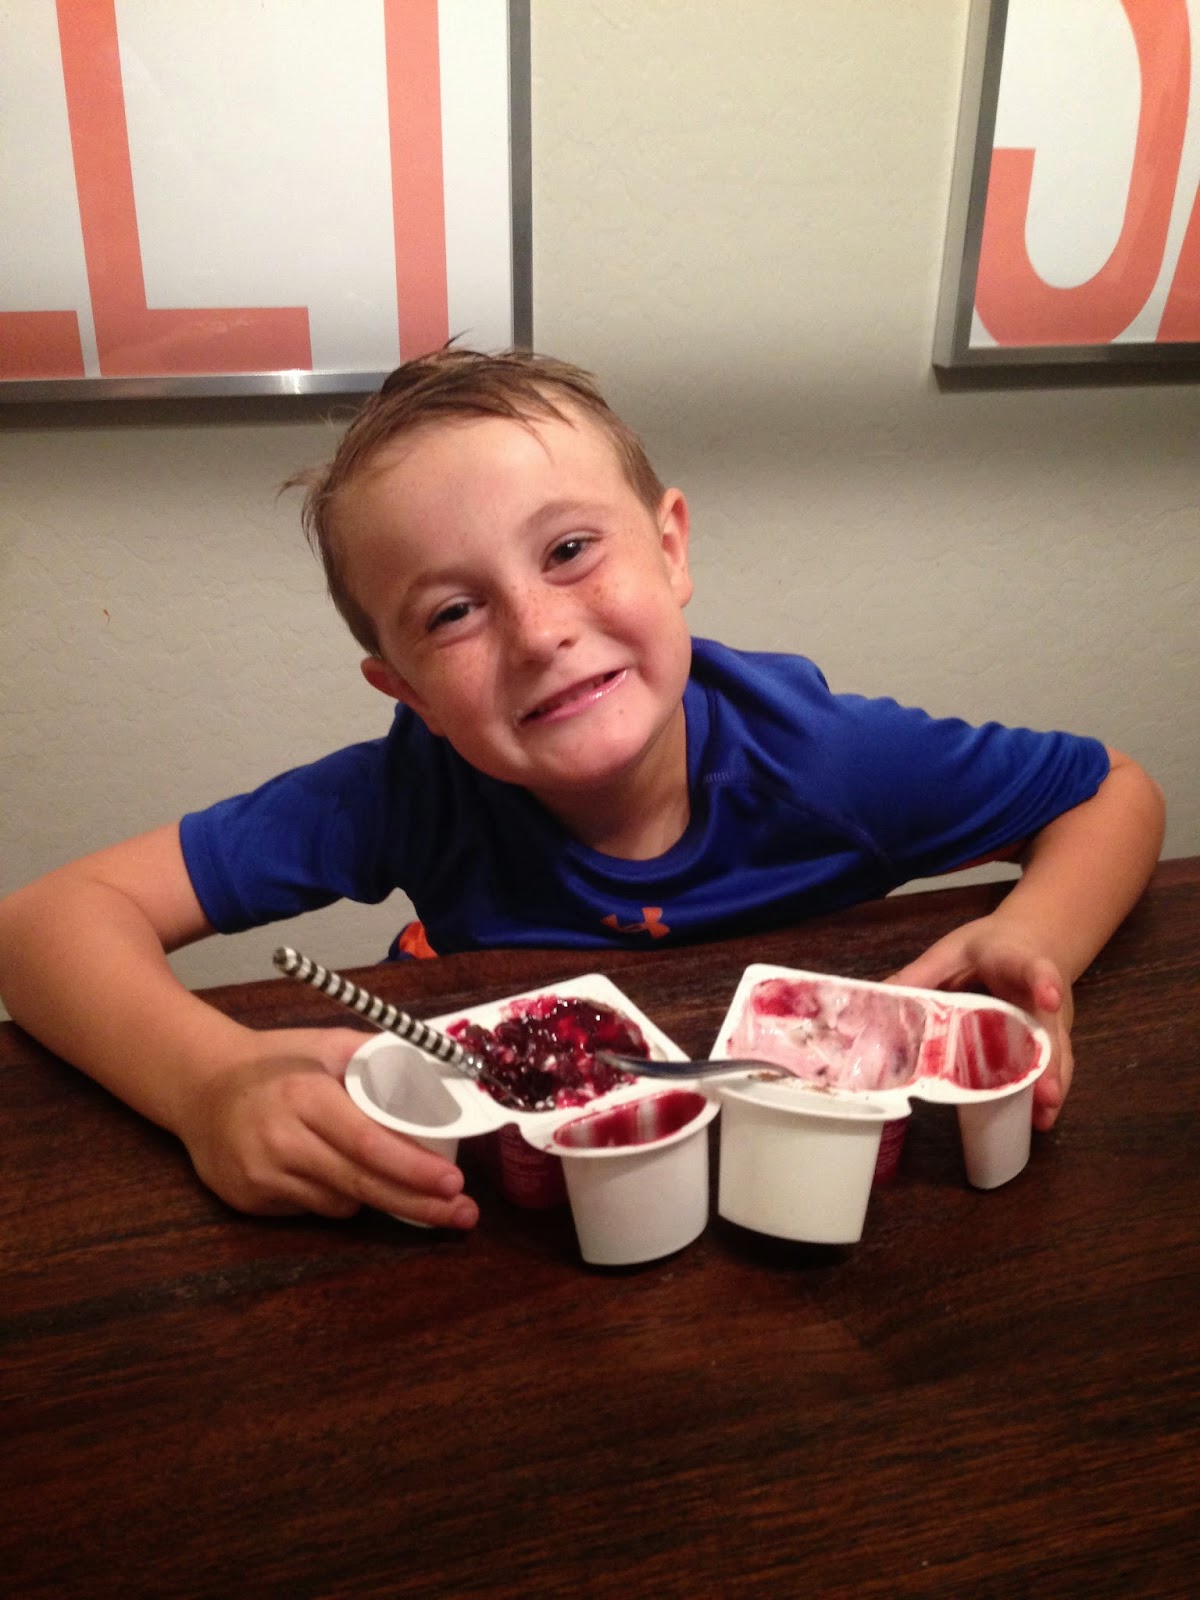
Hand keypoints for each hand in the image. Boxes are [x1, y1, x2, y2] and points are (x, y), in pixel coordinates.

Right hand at [178, 1027, 478, 1226]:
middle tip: (463, 1214)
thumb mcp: (327, 1044)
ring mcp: (261, 1177)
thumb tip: (439, 1076)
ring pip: (339, 1203)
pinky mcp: (249, 1201)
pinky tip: (339, 1175)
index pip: (367, 1143)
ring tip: (406, 1185)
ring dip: (378, 1196)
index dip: (412, 1168)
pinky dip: (338, 1196)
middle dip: (417, 1204)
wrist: (199, 1085)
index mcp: (305, 1097)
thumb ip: (378, 1060)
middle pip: (360, 1184)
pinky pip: (312, 1209)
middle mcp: (281, 1141)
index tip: (454, 1182)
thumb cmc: (276, 1061)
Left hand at [887, 916, 1072, 1130]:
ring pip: (1059, 1053)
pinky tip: (1039, 1118)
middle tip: (1047, 1094)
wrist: (1035, 938)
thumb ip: (922, 972)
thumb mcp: (953, 950)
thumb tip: (880, 999)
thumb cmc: (991, 946)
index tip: (1049, 998)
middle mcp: (1043, 995)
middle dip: (1051, 1061)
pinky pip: (1054, 1065)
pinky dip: (1047, 1091)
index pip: (1034, 969)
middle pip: (1052, 1028)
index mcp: (1017, 962)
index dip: (1043, 984)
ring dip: (1052, 1085)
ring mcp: (1053, 1019)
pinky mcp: (1052, 1038)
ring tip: (1042, 1117)